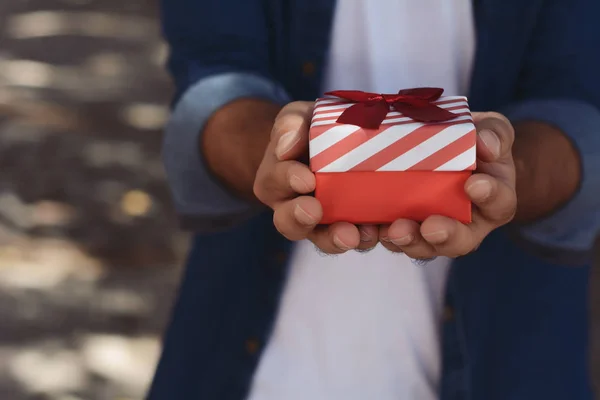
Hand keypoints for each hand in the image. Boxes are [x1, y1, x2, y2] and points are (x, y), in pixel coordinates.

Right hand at [254, 102, 376, 252]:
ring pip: (324, 239)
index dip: (288, 180)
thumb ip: (290, 125)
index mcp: (276, 180)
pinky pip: (359, 237)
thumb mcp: (298, 117)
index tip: (305, 178)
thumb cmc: (312, 129)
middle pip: (291, 223)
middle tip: (314, 212)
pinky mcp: (355, 227)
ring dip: (337, 238)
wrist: (339, 142)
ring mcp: (324, 223)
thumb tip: (287, 147)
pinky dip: (369, 236)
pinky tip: (382, 230)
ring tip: (354, 235)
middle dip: (301, 220)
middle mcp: (294, 208)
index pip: (275, 183)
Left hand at [379, 112, 516, 257]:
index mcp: (493, 199)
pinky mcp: (403, 227)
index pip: (498, 202)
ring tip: (395, 231)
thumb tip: (486, 143)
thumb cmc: (474, 142)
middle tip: (431, 227)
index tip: (474, 184)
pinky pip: (393, 239)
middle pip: (461, 241)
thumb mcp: (490, 130)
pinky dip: (379, 235)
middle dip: (445, 235)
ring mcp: (432, 229)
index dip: (489, 196)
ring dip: (409, 240)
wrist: (447, 151)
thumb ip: (493, 134)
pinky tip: (368, 227)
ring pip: (425, 246)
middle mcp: (467, 224)